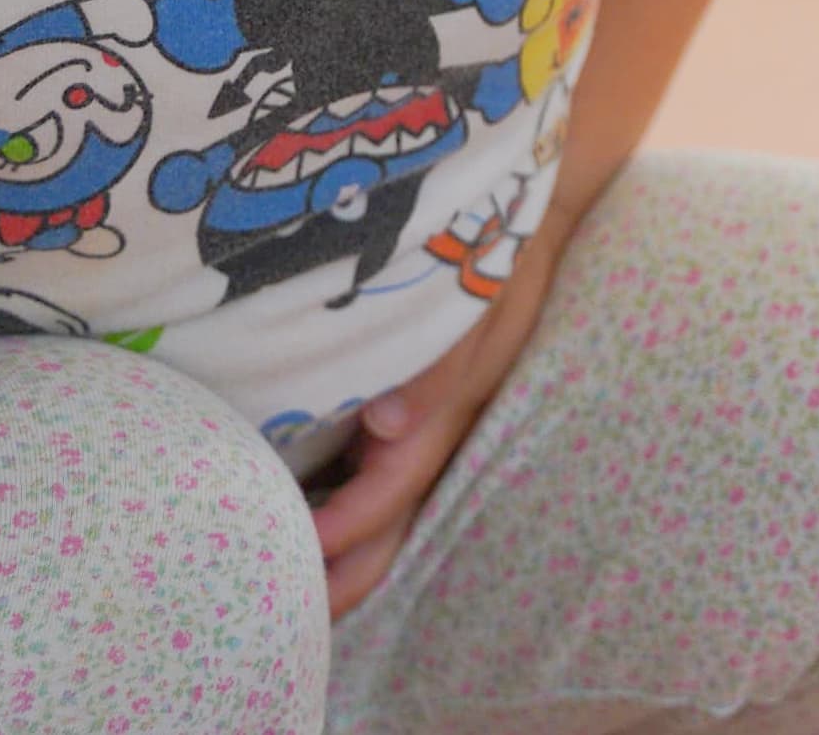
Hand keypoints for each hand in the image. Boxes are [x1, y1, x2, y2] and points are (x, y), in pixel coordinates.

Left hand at [306, 223, 564, 613]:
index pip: (390, 491)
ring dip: (343, 548)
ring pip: (387, 507)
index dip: (342, 529)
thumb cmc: (499, 243)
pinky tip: (306, 506)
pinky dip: (344, 503)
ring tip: (284, 579)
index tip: (287, 551)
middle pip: (392, 527)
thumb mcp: (481, 291)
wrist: (538, 202)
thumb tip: (386, 426)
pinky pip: (380, 471)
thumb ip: (438, 361)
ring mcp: (432, 418)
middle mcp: (440, 427)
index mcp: (450, 409)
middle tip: (280, 616)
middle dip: (344, 576)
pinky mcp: (419, 401)